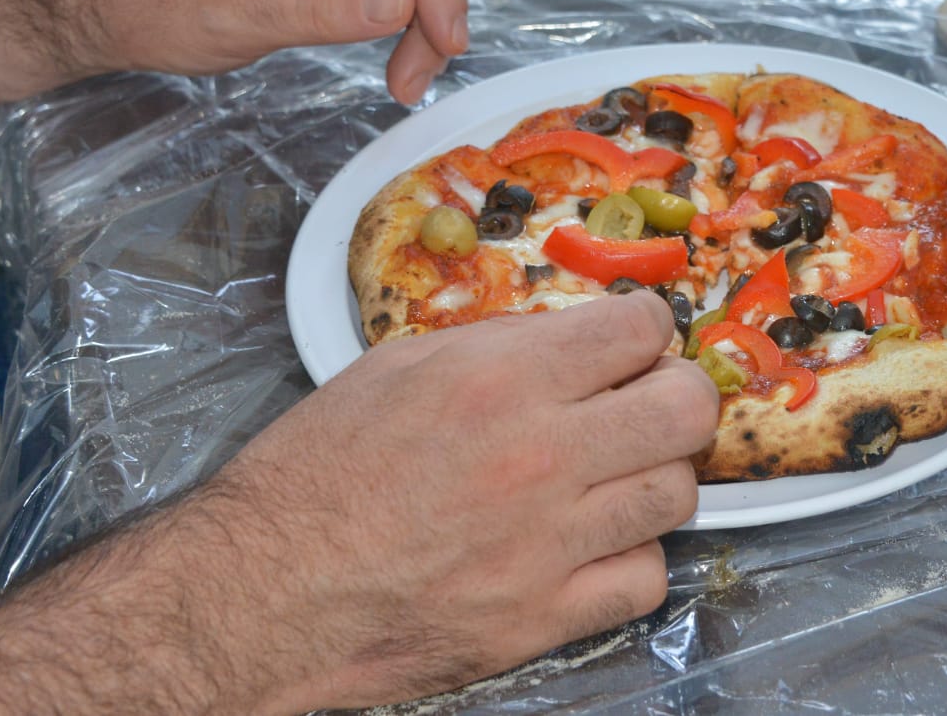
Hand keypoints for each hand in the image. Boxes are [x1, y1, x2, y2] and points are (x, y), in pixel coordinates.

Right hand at [0, 292, 720, 713]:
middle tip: (647, 402)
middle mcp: (539, 455)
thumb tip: (576, 334)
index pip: (639, 329)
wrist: (260, 596)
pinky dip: (632, 558)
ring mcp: (550, 543)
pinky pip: (648, 577)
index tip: (633, 343)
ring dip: (653, 476)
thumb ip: (500, 344)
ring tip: (613, 476)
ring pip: (677, 493)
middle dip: (677, 394)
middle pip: (686, 408)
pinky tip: (595, 544)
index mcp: (500, 380)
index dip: (644, 329)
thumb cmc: (313, 478)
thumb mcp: (394, 368)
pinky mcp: (545, 618)